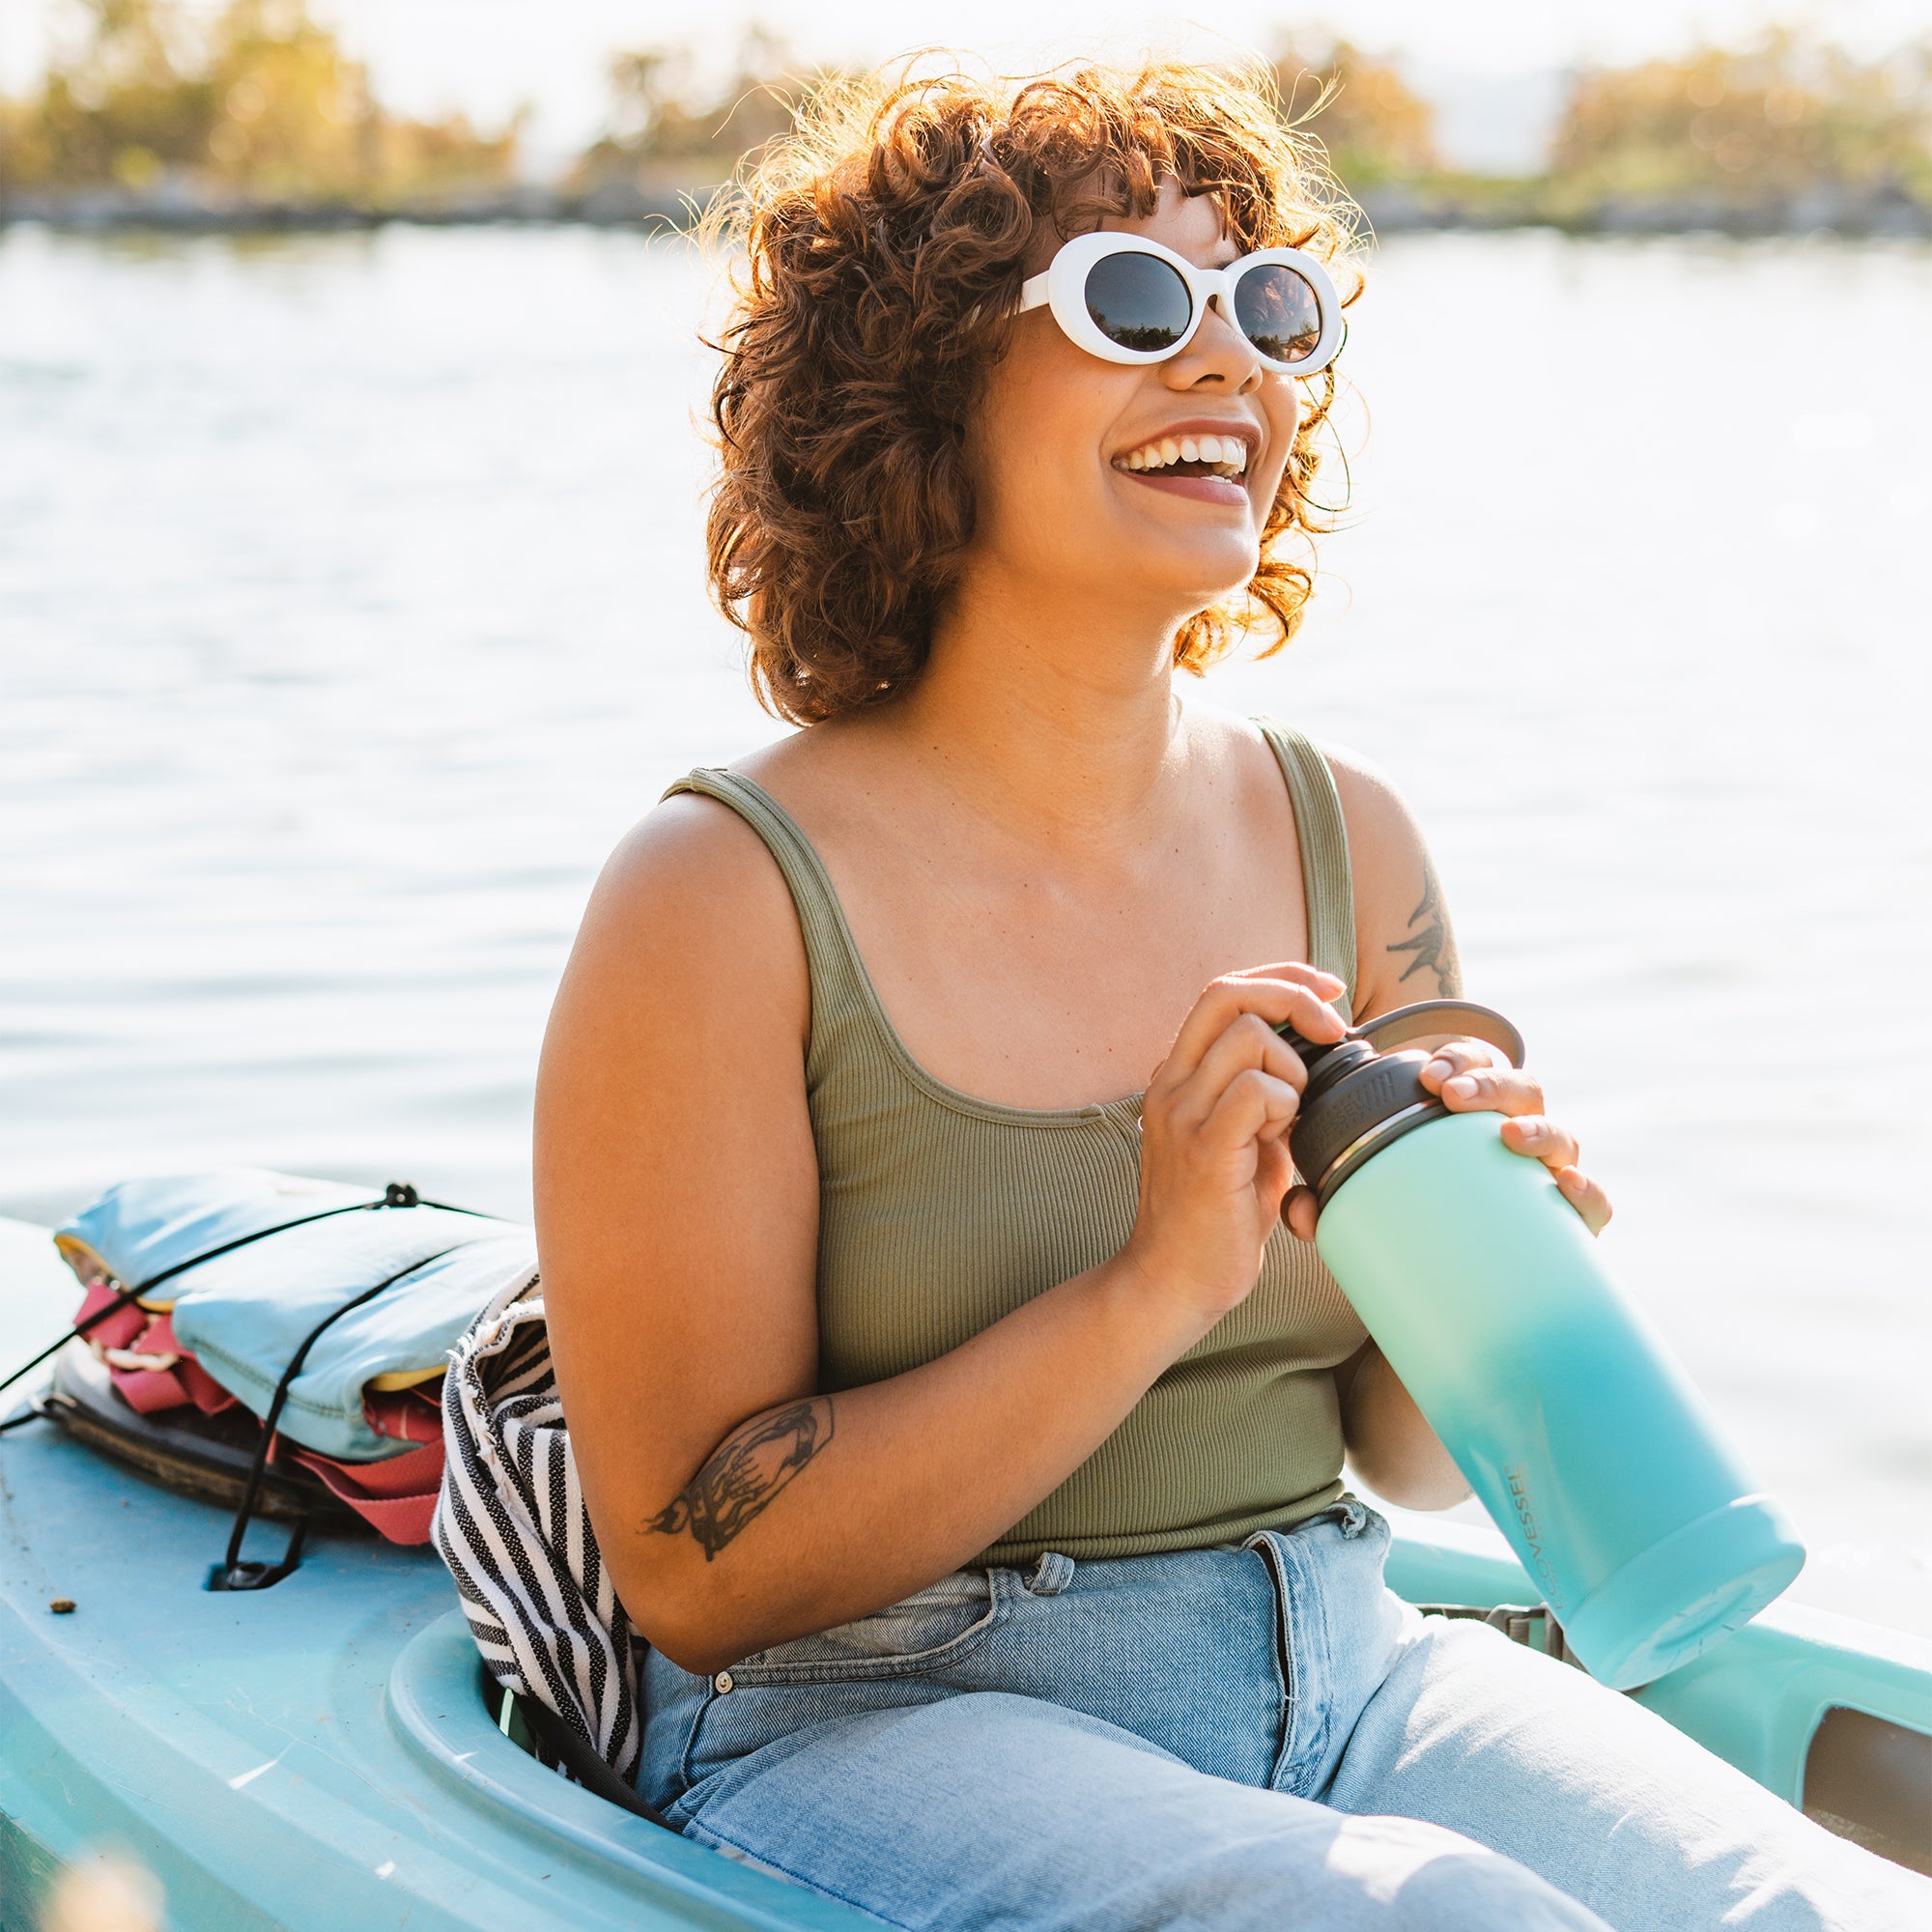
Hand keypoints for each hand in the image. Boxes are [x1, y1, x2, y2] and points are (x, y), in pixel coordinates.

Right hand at [1125, 964, 1348, 1325]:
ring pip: (1249, 1038)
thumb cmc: (1213, 1218)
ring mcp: (1182, 1113)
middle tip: (1332, 1030)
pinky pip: (1256, 1091)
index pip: (1222, 991)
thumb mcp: (1243, 1141)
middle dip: (1293, 997)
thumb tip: (1314, 1065)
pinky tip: (1282, 1138)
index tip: (1327, 992)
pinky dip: (1286, 1104)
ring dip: (1291, 1068)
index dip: (1280, 978)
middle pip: (1227, 994)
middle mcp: (1170, 1084)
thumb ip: (1264, 1098)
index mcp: (1177, 1076)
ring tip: (1290, 1117)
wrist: (1172, 1282)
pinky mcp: (1203, 1148)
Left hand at [1282, 1037, 1611, 1239]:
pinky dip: (1588, 1193)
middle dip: (1490, 1083)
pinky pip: (1592, 1204)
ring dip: (1539, 1126)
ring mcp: (1544, 1179)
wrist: (1447, 1297)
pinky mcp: (1568, 1226)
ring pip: (1560, 1136)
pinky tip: (1567, 1186)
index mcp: (1469, 1117)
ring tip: (1508, 1133)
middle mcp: (1513, 1137)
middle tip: (1451, 1096)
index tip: (1429, 1076)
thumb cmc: (1410, 1223)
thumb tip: (1304, 1209)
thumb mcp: (1361, 1202)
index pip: (1476, 1065)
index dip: (1460, 1059)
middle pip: (1520, 1090)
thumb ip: (1326, 1201)